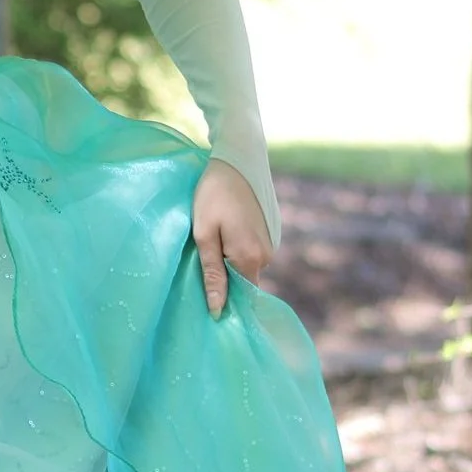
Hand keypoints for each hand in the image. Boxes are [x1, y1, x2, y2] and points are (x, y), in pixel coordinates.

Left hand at [192, 158, 272, 318]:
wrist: (237, 160)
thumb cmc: (213, 195)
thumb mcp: (204, 233)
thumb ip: (212, 273)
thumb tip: (217, 310)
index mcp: (250, 257)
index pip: (240, 295)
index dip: (223, 299)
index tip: (204, 296)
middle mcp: (266, 254)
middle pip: (243, 280)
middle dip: (224, 277)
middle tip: (200, 260)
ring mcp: (271, 242)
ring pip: (247, 265)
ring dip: (230, 260)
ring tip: (212, 241)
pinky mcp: (271, 231)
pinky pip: (252, 251)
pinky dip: (238, 247)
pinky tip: (225, 231)